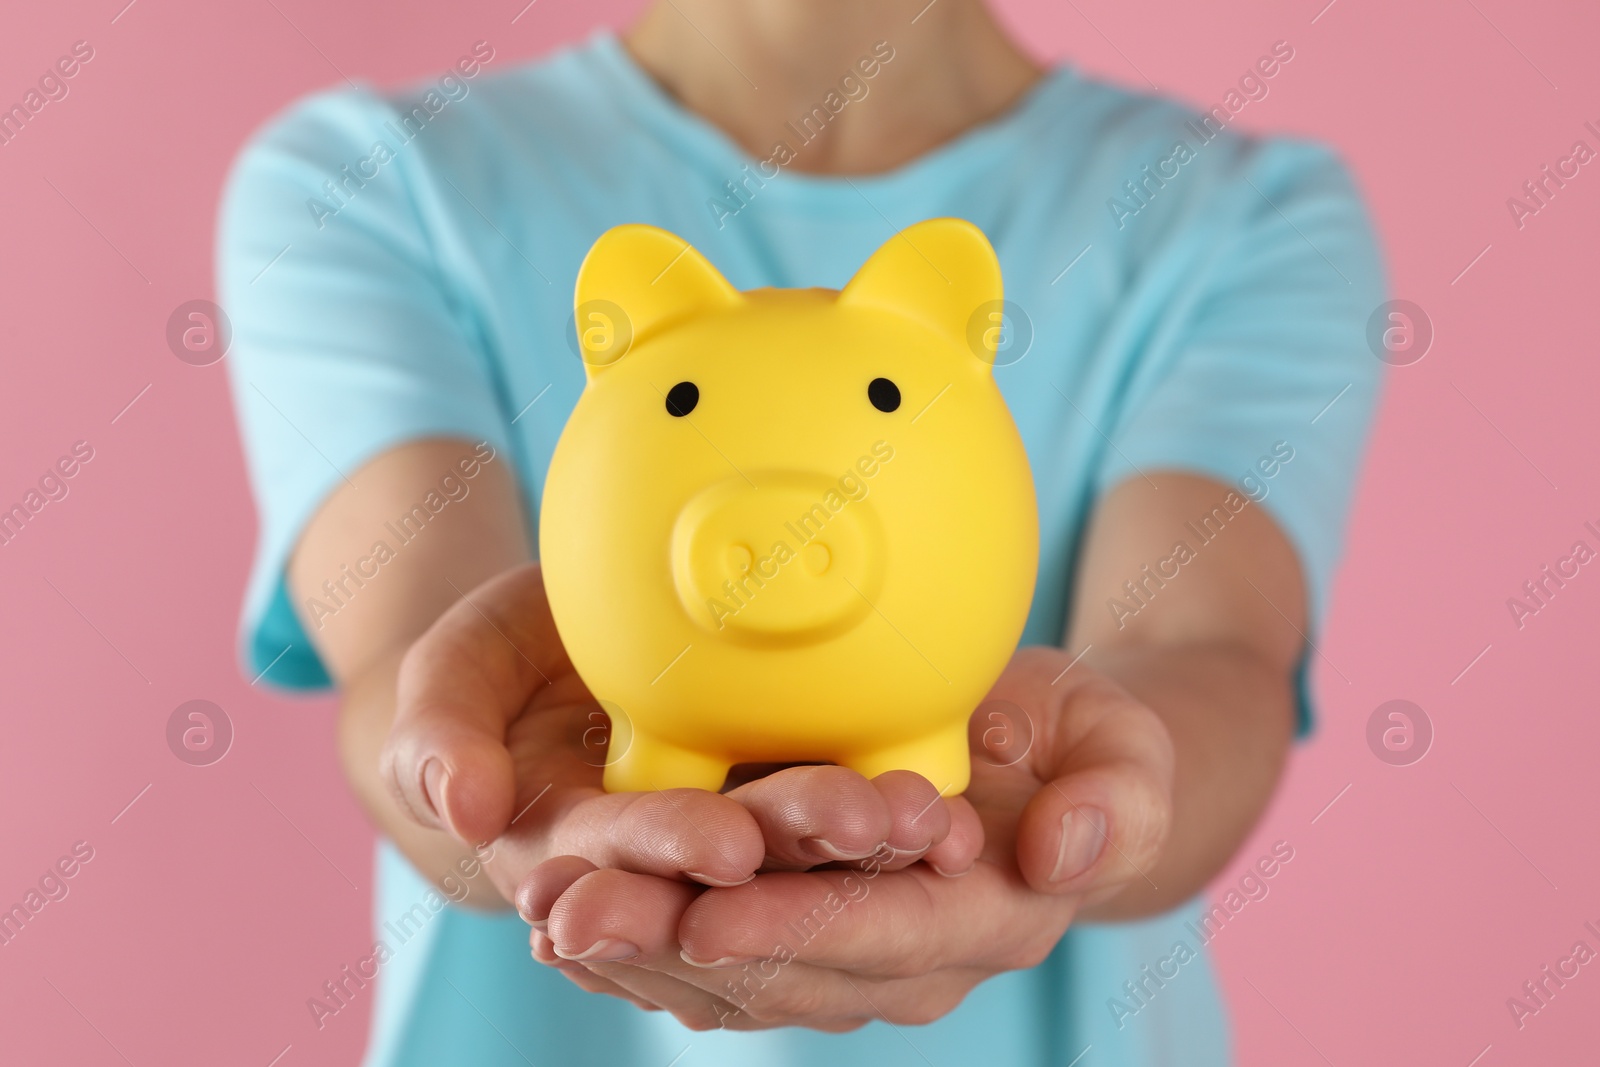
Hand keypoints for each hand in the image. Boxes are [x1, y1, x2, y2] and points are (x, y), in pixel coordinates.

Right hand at [378, 563, 976, 925]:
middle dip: (795, 856)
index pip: (618, 863)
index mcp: (566, 850)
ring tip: (927, 821)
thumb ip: (439, 733)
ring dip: (864, 858)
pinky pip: (843, 844)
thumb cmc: (498, 667)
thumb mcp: (454, 675)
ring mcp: (726, 855)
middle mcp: (656, 875)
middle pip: (729, 880)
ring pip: (799, 875)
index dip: (669, 853)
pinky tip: (952, 818)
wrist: (555, 664)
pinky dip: (892, 836)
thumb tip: (466, 806)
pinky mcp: (784, 824)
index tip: (726, 841)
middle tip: (866, 821)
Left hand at [517, 646, 1175, 1029]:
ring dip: (629, 949)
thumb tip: (1063, 849)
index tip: (713, 913)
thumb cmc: (1075, 743)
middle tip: (577, 912)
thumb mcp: (1122, 747)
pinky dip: (631, 940)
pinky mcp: (788, 937)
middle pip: (777, 970)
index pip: (880, 936)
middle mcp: (903, 966)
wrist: (1041, 770)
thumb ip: (1115, 799)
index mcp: (985, 920)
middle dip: (672, 947)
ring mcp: (840, 961)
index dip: (796, 930)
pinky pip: (701, 957)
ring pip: (722, 975)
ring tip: (545, 908)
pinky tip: (557, 908)